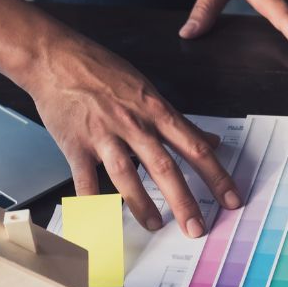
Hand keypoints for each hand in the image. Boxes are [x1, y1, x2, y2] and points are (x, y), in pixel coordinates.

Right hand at [25, 35, 239, 236]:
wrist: (55, 57)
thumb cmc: (103, 72)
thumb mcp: (148, 90)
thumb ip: (180, 122)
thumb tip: (212, 142)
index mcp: (156, 112)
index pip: (195, 148)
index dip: (217, 176)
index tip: (232, 200)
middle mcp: (133, 125)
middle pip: (164, 167)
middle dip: (183, 201)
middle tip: (197, 228)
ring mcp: (103, 136)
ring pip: (127, 176)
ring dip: (142, 205)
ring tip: (155, 225)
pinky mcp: (75, 145)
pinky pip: (85, 180)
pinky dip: (92, 204)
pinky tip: (100, 222)